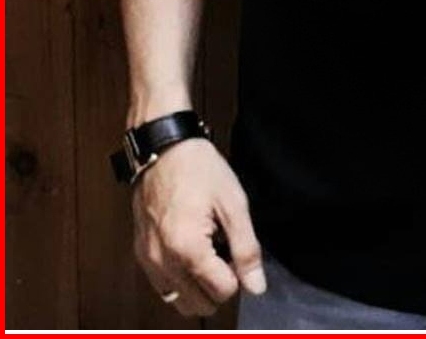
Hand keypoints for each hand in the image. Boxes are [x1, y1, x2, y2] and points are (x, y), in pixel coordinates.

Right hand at [131, 137, 265, 316]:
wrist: (164, 148)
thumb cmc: (200, 170)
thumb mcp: (234, 204)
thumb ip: (246, 249)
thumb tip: (256, 286)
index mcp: (188, 250)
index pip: (221, 292)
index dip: (238, 274)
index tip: (238, 248)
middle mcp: (162, 262)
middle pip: (199, 305)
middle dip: (218, 284)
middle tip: (225, 251)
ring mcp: (147, 260)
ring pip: (178, 301)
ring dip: (198, 287)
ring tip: (209, 250)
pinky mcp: (140, 254)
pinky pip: (163, 286)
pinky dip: (180, 280)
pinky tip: (192, 251)